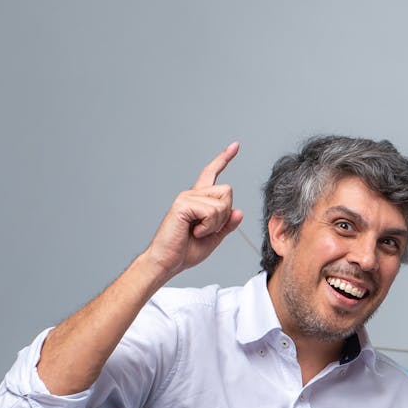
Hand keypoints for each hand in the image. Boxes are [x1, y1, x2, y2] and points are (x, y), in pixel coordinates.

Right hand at [144, 142, 243, 278]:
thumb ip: (227, 225)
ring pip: (222, 203)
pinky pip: (212, 211)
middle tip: (208, 229)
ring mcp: (186, 197)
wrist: (168, 262)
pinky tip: (194, 231)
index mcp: (199, 200)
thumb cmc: (186, 250)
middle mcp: (192, 194)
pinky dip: (208, 226)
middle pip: (228, 191)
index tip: (235, 145)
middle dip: (225, 214)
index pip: (212, 174)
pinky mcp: (182, 204)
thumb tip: (239, 211)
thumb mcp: (214, 238)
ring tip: (198, 231)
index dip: (223, 159)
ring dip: (216, 223)